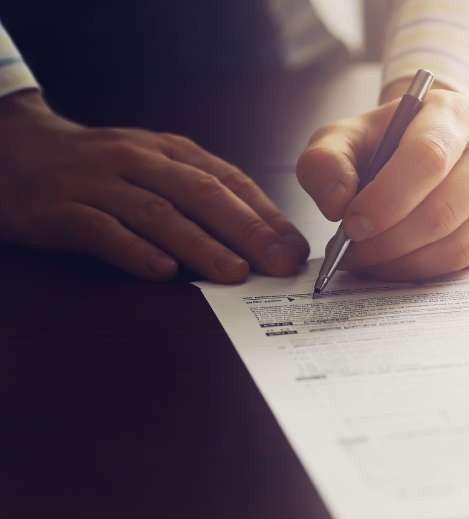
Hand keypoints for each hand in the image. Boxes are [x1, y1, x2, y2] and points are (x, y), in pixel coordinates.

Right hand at [0, 91, 307, 281]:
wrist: (15, 148)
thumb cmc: (103, 168)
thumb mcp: (155, 167)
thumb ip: (202, 196)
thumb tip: (263, 238)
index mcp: (171, 151)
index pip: (228, 181)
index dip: (265, 215)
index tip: (295, 247)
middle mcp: (139, 161)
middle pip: (201, 194)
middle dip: (247, 230)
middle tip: (279, 263)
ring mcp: (99, 183)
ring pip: (158, 213)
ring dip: (201, 245)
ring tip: (235, 273)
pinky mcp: (61, 209)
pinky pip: (102, 230)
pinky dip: (135, 251)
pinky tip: (163, 272)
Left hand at [296, 84, 468, 280]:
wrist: (433, 144)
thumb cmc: (388, 142)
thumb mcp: (347, 137)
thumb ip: (326, 161)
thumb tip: (338, 205)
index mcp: (455, 113)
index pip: (428, 157)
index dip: (387, 198)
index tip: (352, 224)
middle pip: (443, 209)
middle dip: (389, 240)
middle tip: (352, 251)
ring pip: (458, 244)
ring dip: (404, 263)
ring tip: (368, 261)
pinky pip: (466, 262)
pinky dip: (424, 271)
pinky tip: (394, 264)